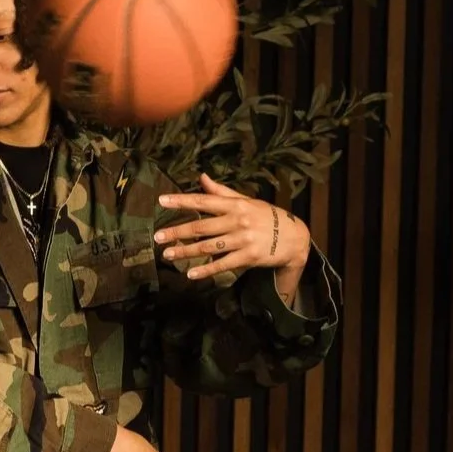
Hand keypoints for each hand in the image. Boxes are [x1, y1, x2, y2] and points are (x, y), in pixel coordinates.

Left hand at [155, 174, 310, 297]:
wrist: (294, 237)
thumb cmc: (265, 217)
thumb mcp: (246, 201)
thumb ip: (221, 192)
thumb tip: (201, 177)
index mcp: (236, 205)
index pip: (204, 201)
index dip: (182, 201)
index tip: (161, 201)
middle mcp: (238, 221)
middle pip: (202, 226)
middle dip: (177, 232)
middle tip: (157, 237)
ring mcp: (243, 240)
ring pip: (209, 246)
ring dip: (186, 251)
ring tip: (167, 255)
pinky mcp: (249, 257)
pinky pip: (223, 264)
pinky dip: (206, 270)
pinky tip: (190, 274)